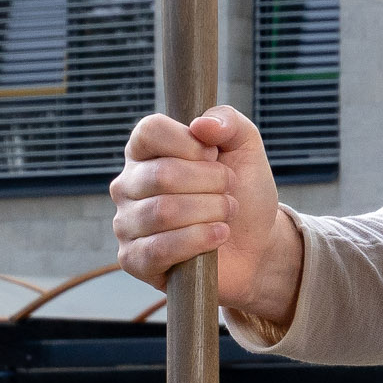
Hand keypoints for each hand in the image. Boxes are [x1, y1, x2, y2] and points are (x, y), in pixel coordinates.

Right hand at [109, 107, 301, 336]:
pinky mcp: (134, 260)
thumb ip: (228, 121)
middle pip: (162, 174)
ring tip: (225, 215)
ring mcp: (127, 223)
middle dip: (212, 183)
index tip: (214, 156)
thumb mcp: (245, 147)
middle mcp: (128, 184)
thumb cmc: (242, 192)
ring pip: (163, 212)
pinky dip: (199, 241)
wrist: (255, 243)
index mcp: (146, 151)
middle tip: (228, 192)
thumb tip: (202, 125)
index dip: (190, 143)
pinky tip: (218, 236)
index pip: (149, 131)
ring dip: (210, 212)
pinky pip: (159, 249)